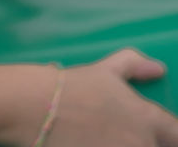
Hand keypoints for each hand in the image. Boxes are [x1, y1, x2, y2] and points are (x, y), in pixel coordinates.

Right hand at [42, 49, 176, 146]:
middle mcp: (141, 142)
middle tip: (127, 134)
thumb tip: (158, 68)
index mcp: (147, 118)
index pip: (177, 133)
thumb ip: (134, 64)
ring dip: (130, 146)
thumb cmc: (74, 86)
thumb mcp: (106, 69)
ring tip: (108, 138)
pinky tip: (94, 144)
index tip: (163, 135)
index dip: (172, 135)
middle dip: (148, 141)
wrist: (40, 108)